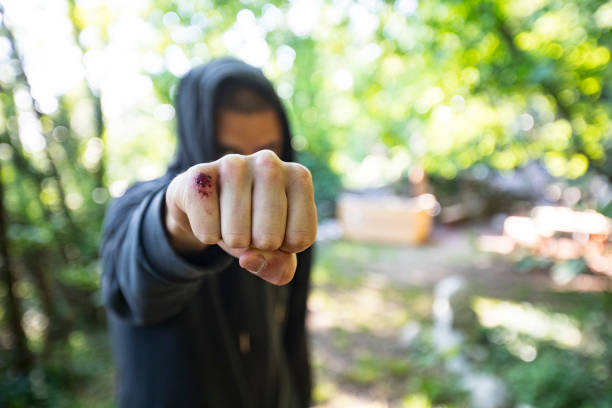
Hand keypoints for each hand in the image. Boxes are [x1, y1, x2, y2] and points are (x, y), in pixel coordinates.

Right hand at [164, 150, 316, 284]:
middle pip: (270, 238)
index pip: (301, 238)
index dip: (285, 247)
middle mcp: (270, 162)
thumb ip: (280, 267)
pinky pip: (208, 231)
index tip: (276, 229)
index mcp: (298, 177)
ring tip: (230, 221)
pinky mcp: (200, 174)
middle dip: (256, 246)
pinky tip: (209, 215)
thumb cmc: (252, 224)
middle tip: (249, 227)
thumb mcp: (276, 250)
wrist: (208, 203)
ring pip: (237, 236)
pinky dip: (207, 236)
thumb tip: (250, 258)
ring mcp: (233, 163)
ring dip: (231, 242)